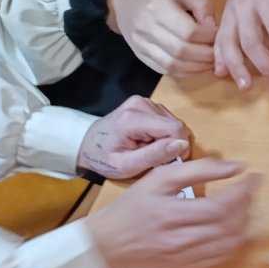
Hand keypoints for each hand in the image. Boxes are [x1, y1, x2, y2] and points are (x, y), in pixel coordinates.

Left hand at [77, 96, 191, 178]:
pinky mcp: (145, 102)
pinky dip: (162, 132)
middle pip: (175, 124)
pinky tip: (148, 140)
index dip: (178, 147)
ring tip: (148, 148)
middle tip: (155, 157)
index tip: (169, 161)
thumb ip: (154, 156)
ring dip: (167, 138)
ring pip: (173, 121)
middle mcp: (140, 104)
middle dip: (172, 143)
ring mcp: (143, 101)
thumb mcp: (126, 166)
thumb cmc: (104, 159)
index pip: (174, 128)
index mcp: (133, 119)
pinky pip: (166, 119)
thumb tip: (182, 145)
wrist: (86, 145)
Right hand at [85, 158, 256, 267]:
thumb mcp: (158, 179)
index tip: (253, 178)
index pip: (222, 205)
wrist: (107, 245)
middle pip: (229, 225)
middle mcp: (180, 239)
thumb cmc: (131, 209)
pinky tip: (235, 229)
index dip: (244, 192)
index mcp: (172, 213)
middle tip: (250, 191)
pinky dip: (235, 242)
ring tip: (246, 208)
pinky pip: (221, 258)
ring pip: (230, 244)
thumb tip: (235, 166)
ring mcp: (184, 257)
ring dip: (245, 224)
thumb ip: (198, 170)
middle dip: (248, 205)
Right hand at [106, 0, 218, 75]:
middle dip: (206, 55)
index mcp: (157, 7)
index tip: (219, 34)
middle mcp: (147, 28)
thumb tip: (214, 27)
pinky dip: (185, 72)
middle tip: (219, 52)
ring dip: (198, 67)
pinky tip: (197, 66)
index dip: (208, 37)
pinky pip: (166, 71)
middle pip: (182, 51)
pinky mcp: (141, 57)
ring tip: (212, 61)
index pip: (188, 31)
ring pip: (173, 65)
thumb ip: (201, 5)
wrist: (123, 2)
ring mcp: (142, 45)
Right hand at [216, 0, 268, 91]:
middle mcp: (244, 8)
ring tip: (246, 88)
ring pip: (228, 44)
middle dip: (267, 68)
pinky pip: (217, 40)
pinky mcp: (221, 19)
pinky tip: (220, 73)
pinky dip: (217, 58)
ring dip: (237, 68)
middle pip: (252, 42)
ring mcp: (229, 14)